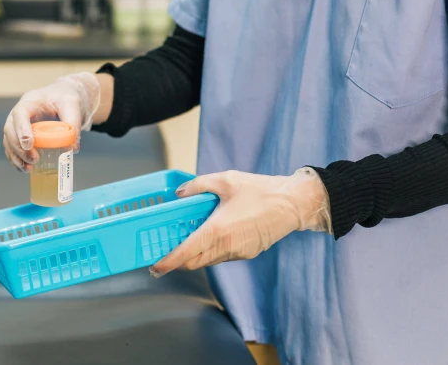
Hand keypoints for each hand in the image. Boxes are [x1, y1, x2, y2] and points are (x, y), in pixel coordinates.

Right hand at [3, 72, 100, 171]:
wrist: (61, 96)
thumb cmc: (65, 98)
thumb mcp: (72, 105)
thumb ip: (73, 123)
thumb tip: (73, 148)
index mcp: (30, 101)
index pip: (20, 113)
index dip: (21, 129)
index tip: (29, 144)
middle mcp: (18, 112)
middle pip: (10, 129)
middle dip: (18, 147)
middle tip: (33, 160)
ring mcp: (16, 124)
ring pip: (8, 140)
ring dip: (15, 156)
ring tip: (28, 169)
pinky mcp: (19, 134)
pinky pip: (12, 148)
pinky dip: (16, 159)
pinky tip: (24, 169)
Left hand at [150, 168, 331, 276]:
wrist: (293, 204)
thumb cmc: (261, 190)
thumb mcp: (225, 180)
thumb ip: (198, 185)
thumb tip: (179, 193)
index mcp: (218, 230)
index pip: (186, 253)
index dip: (168, 262)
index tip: (154, 267)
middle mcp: (226, 246)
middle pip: (194, 262)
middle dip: (177, 261)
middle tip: (165, 252)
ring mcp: (238, 253)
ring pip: (208, 261)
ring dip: (195, 256)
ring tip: (185, 241)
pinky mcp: (247, 253)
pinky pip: (222, 256)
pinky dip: (211, 251)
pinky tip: (210, 236)